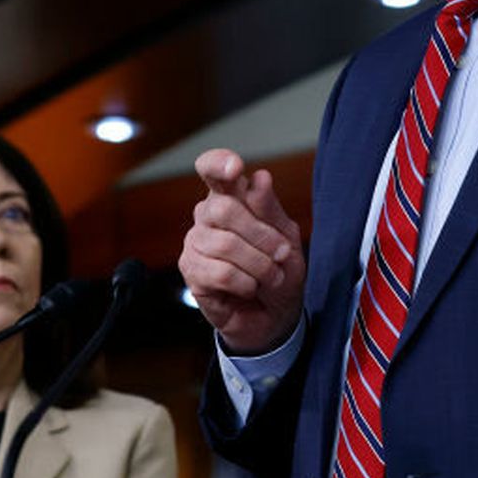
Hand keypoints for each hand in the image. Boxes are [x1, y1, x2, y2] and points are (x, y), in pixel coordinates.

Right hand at [179, 148, 305, 355]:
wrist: (275, 314)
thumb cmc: (279, 269)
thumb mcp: (286, 236)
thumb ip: (270, 209)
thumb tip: (260, 177)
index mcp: (230, 197)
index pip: (211, 168)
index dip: (218, 163)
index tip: (235, 168)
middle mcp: (207, 216)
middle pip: (224, 208)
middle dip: (261, 235)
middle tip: (282, 254)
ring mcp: (196, 243)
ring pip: (225, 245)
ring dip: (259, 265)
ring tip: (271, 277)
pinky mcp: (192, 272)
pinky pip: (220, 273)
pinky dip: (246, 283)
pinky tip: (250, 288)